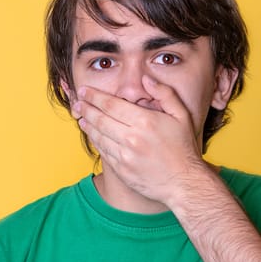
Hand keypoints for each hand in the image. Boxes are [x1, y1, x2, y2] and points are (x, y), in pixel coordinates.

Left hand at [72, 75, 204, 203]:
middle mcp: (132, 138)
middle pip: (100, 119)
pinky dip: (95, 141)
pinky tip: (92, 134)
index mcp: (145, 121)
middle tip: (77, 101)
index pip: (111, 104)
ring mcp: (125, 155)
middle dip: (86, 108)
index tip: (84, 90)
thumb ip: (164, 94)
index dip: (94, 96)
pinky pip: (103, 151)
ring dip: (87, 124)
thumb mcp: (182, 115)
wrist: (184, 182)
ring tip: (81, 116)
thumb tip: (146, 79)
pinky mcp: (121, 170)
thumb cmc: (184, 147)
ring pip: (99, 136)